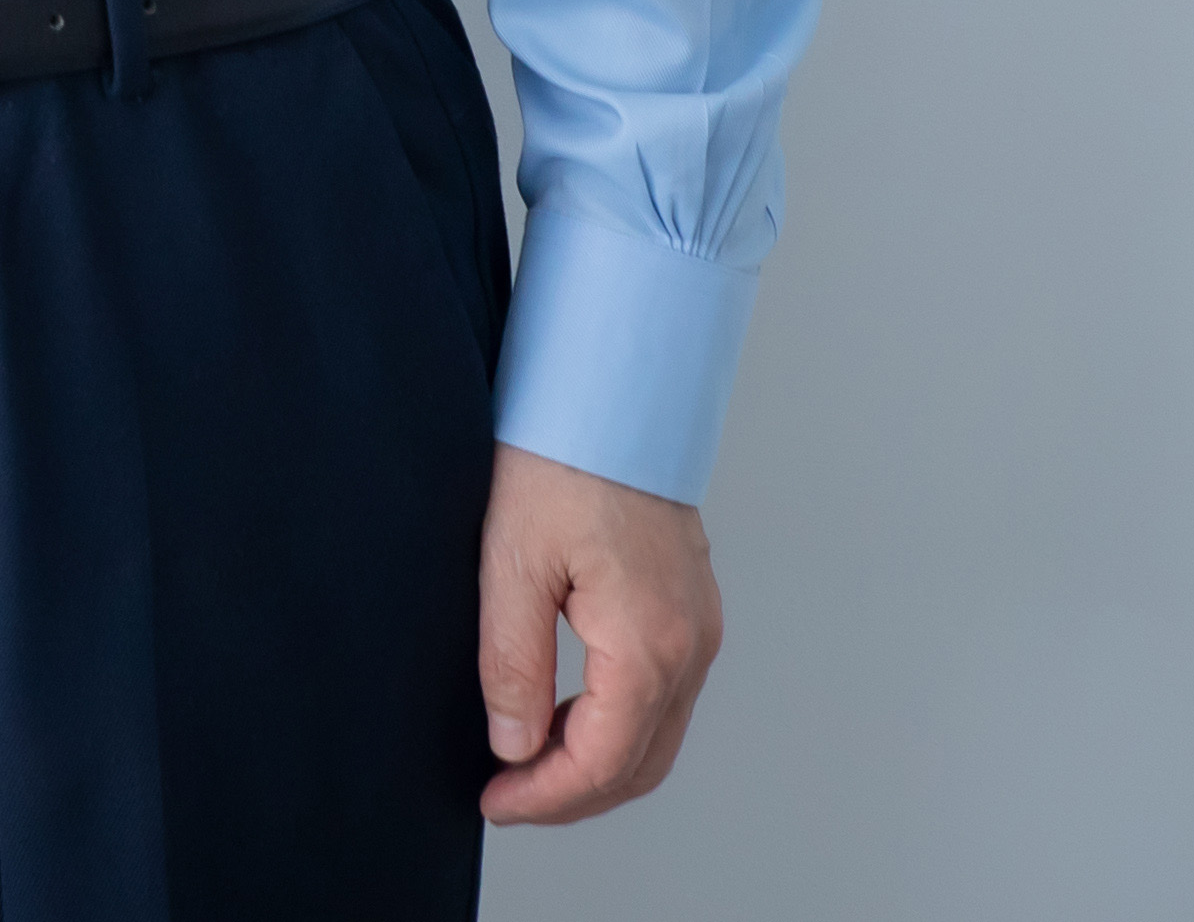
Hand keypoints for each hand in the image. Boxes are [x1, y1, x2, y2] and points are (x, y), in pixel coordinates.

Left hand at [477, 440, 720, 820]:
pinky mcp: (691, 605)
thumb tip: (513, 746)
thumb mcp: (510, 564)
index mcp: (649, 642)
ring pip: (657, 733)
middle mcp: (691, 644)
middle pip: (641, 762)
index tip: (493, 803)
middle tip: (507, 799)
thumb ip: (513, 664)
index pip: (604, 761)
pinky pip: (663, 693)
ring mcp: (700, 625)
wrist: (609, 389)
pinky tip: (565, 715)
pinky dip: (618, 723)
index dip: (546, 797)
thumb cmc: (557, 458)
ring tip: (526, 765)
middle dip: (574, 795)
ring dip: (597, 763)